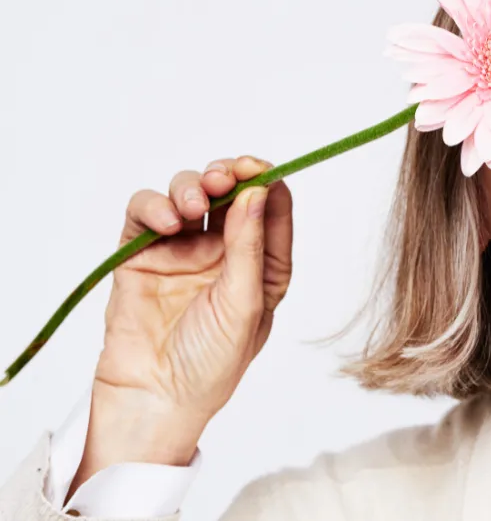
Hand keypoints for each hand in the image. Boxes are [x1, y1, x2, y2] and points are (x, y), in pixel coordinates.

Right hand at [69, 156, 292, 498]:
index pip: (271, 207)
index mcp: (262, 264)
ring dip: (190, 187)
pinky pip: (145, 213)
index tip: (257, 167)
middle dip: (226, 175)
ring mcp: (181, 251)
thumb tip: (258, 191)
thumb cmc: (211, 364)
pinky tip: (165, 223)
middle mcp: (224, 252)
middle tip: (222, 178)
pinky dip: (153, 206)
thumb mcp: (245, 305)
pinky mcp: (142, 255)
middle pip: (228, 191)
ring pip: (187, 193)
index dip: (265, 180)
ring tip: (191, 209)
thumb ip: (250, 246)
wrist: (153, 400)